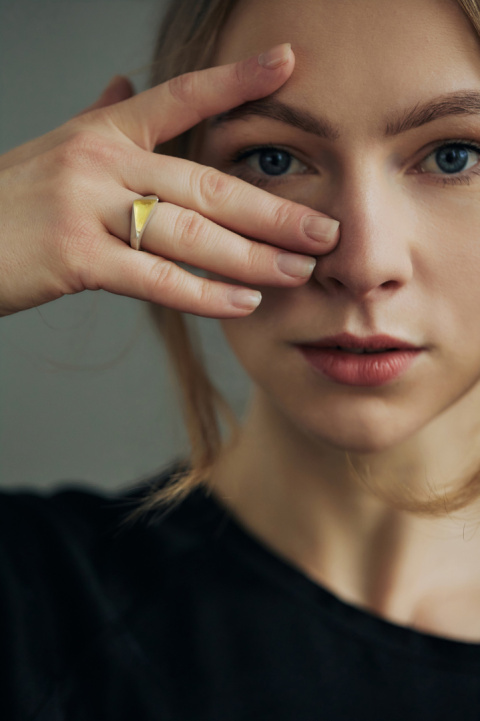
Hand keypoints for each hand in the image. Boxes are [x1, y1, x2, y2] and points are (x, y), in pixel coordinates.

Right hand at [0, 44, 339, 317]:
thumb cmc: (11, 202)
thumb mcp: (57, 151)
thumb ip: (104, 123)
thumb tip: (128, 86)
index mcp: (103, 134)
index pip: (181, 98)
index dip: (236, 80)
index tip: (287, 63)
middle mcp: (100, 162)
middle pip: (206, 185)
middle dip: (272, 211)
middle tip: (323, 230)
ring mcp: (86, 208)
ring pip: (189, 234)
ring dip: (252, 257)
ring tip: (297, 271)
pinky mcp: (75, 258)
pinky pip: (156, 278)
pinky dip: (204, 294)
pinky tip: (243, 302)